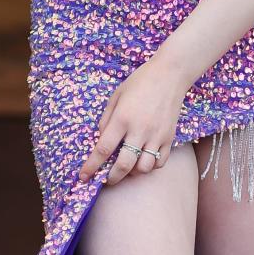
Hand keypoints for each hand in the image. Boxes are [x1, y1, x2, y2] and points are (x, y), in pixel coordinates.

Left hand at [78, 51, 188, 185]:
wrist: (170, 75)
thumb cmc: (140, 82)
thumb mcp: (116, 97)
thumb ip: (106, 120)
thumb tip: (101, 141)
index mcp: (122, 118)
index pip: (103, 149)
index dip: (91, 167)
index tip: (83, 177)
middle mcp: (139, 130)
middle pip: (123, 165)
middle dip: (111, 178)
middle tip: (106, 179)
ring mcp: (156, 135)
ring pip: (143, 168)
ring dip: (132, 172)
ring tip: (127, 167)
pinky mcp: (169, 138)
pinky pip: (159, 162)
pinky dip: (150, 167)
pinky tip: (143, 160)